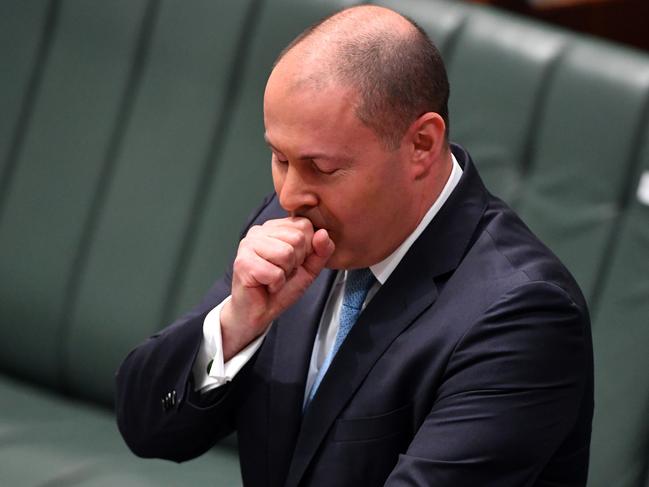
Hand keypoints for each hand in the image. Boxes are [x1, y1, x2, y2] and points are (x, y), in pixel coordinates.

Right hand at [220, 217, 334, 360]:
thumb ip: (321, 250)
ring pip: (286, 254)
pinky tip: (266, 285)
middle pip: (297, 239)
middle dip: (296, 262)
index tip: (294, 262)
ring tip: (274, 278)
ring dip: (285, 273)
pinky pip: (274, 272)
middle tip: (282, 271)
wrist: (258, 312)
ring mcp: (248, 244)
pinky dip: (275, 284)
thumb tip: (323, 233)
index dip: (307, 249)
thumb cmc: (280, 288)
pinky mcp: (243, 262)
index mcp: (275, 227)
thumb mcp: (309, 268)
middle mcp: (259, 231)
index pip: (304, 225)